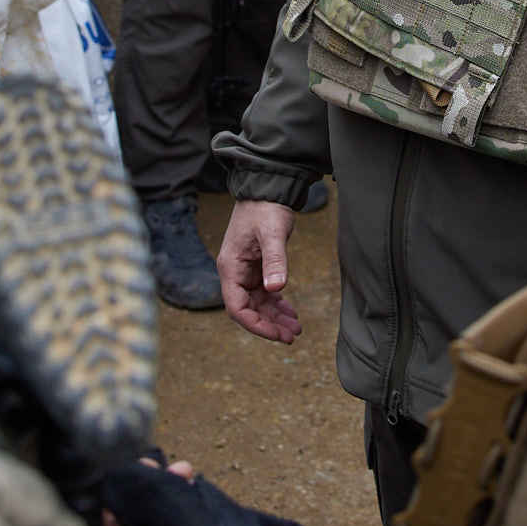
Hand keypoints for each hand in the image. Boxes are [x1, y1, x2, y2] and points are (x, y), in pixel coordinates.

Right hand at [219, 200, 299, 343]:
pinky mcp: (256, 267)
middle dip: (269, 325)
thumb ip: (275, 261)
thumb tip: (276, 289)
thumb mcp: (272, 234)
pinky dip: (277, 304)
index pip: (237, 308)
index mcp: (231, 268)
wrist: (267, 189)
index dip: (256, 325)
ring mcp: (245, 271)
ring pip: (258, 304)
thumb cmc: (266, 208)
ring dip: (275, 317)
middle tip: (292, 336)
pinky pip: (264, 293)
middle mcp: (235, 273)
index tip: (277, 334)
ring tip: (296, 328)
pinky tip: (291, 312)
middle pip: (248, 310)